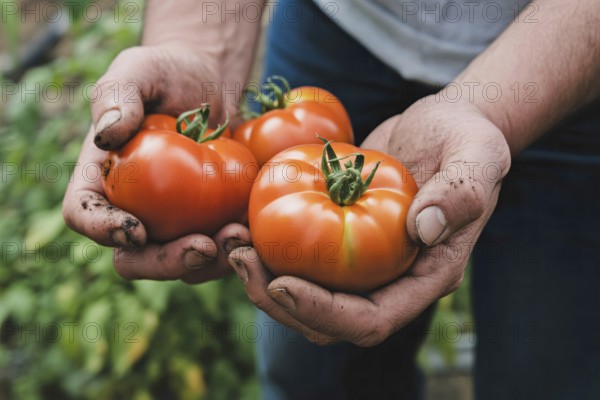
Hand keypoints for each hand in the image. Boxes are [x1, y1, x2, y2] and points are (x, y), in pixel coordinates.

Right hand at [63, 46, 248, 283]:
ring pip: (181, 264)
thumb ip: (117, 94)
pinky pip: (219, 250)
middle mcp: (133, 210)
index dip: (102, 231)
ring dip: (211, 262)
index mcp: (102, 179)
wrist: (210, 85)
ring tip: (240, 236)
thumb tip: (107, 134)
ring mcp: (173, 222)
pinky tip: (255, 232)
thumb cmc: (166, 74)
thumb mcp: (138, 69)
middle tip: (203, 247)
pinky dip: (236, 250)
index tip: (136, 230)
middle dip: (167, 262)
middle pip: (134, 258)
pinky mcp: (209, 222)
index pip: (84, 214)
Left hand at [229, 96, 511, 344]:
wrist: (447, 126)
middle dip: (276, 300)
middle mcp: (390, 279)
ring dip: (260, 278)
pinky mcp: (342, 238)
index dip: (323, 312)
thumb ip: (460, 192)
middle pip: (326, 319)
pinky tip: (241, 221)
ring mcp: (364, 263)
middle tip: (238, 257)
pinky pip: (299, 258)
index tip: (280, 283)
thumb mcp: (478, 156)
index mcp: (425, 276)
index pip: (371, 319)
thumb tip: (424, 228)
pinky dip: (266, 248)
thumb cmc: (468, 139)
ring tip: (229, 240)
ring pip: (304, 294)